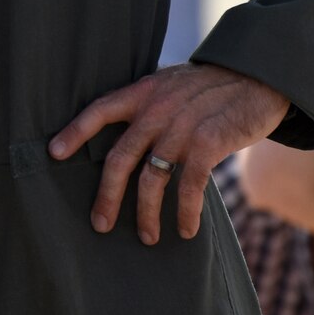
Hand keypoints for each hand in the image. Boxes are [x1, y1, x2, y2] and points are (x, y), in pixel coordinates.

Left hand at [48, 64, 287, 243]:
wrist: (260, 78)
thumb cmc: (211, 88)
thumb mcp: (172, 85)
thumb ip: (149, 106)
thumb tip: (127, 139)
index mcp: (143, 93)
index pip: (99, 110)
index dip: (75, 131)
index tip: (53, 153)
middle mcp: (156, 110)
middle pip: (120, 158)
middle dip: (106, 195)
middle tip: (99, 223)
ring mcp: (181, 127)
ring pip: (151, 179)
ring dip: (145, 213)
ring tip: (146, 237)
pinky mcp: (209, 144)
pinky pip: (189, 186)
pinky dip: (185, 212)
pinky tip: (185, 230)